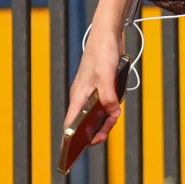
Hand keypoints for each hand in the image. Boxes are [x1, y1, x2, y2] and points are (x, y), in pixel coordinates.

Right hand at [66, 19, 124, 146]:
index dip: (72, 138)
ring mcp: (92, 91)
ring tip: (111, 122)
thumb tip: (113, 113)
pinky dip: (109, 109)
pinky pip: (104, 104)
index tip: (77, 149)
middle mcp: (82, 95)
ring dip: (104, 120)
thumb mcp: (106, 75)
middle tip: (102, 137)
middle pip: (84, 121)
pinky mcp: (102, 87)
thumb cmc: (102, 52)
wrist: (108, 34)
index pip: (70, 123)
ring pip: (96, 113)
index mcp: (78, 95)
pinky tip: (114, 111)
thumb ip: (108, 96)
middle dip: (93, 131)